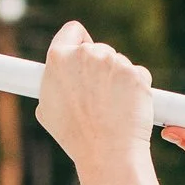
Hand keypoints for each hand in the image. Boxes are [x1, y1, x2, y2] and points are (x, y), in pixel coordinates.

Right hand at [35, 21, 155, 175]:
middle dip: (99, 67)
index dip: (78, 41)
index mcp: (58, 59)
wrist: (106, 153)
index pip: (72, 31)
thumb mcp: (47, 109)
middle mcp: (86, 54)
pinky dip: (135, 88)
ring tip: (110, 108)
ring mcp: (113, 62)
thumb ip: (53, 83)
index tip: (83, 51)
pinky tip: (126, 108)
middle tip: (97, 97)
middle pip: (97, 49)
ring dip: (117, 79)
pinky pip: (137, 75)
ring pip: (118, 63)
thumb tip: (57, 77)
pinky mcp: (135, 73)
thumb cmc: (75, 136)